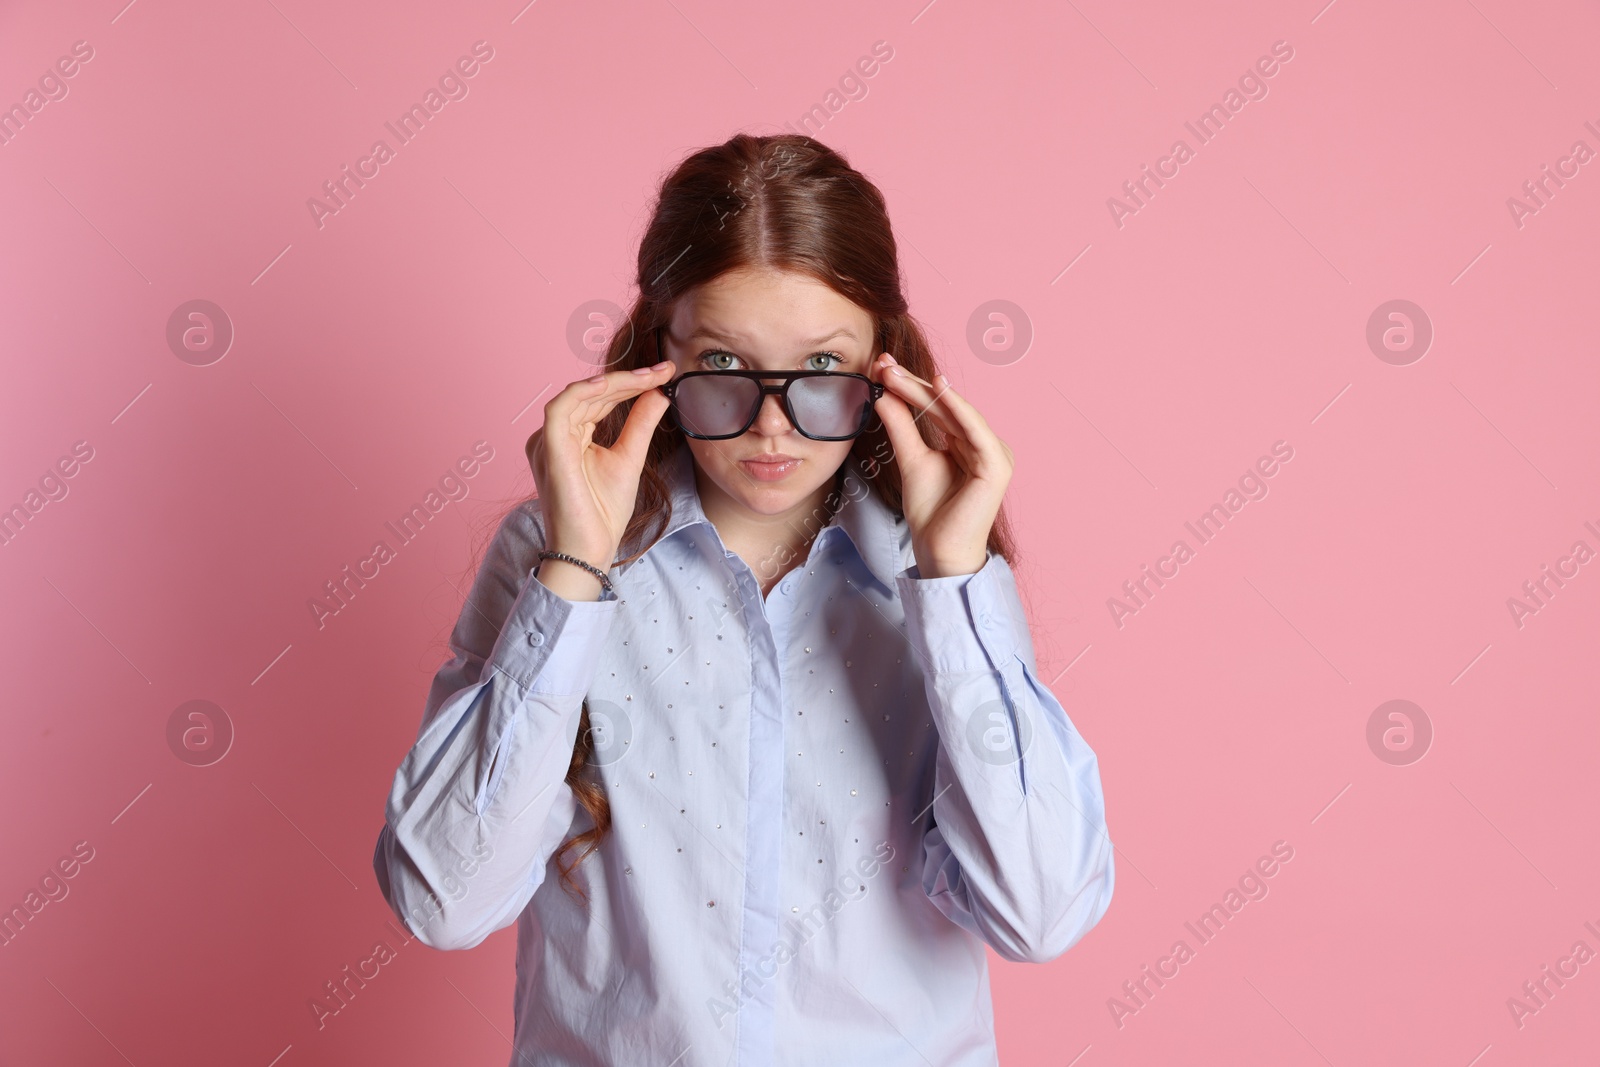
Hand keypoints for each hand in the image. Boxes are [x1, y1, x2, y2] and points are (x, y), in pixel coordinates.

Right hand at [526, 360, 675, 576]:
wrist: (589, 550)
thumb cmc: (602, 513)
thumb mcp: (630, 458)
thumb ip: (640, 423)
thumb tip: (659, 392)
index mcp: (571, 437)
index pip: (600, 400)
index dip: (632, 383)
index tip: (664, 372)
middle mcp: (556, 435)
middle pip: (592, 394)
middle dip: (630, 379)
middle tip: (663, 369)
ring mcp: (548, 441)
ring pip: (579, 395)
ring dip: (615, 382)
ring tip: (649, 377)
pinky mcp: (549, 450)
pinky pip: (561, 409)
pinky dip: (585, 392)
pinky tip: (612, 385)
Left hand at [869, 353, 1013, 577]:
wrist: (939, 550)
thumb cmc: (931, 512)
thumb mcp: (910, 459)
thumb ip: (900, 425)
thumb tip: (883, 393)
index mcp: (968, 442)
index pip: (937, 408)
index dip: (909, 387)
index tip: (880, 367)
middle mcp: (984, 444)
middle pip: (945, 407)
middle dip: (913, 383)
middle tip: (883, 364)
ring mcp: (994, 454)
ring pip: (956, 413)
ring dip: (926, 391)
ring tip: (896, 374)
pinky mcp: (996, 466)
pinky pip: (975, 430)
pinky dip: (957, 408)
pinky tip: (938, 387)